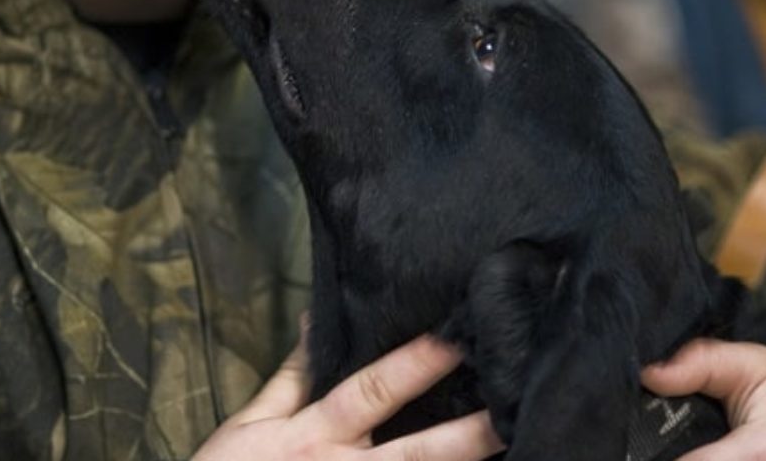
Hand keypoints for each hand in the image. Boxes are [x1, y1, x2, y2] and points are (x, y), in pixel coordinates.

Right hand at [194, 333, 504, 460]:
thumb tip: (315, 318)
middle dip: (468, 436)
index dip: (415, 365)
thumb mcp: (249, 424)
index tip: (456, 338)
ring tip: (516, 448)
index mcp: (314, 435)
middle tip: (513, 412)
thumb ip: (291, 375)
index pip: (373, 392)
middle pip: (416, 455)